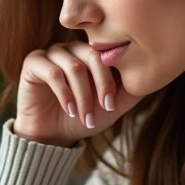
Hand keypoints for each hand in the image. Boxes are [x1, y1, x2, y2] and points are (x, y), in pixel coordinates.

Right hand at [12, 40, 141, 146]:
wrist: (52, 136)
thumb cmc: (82, 118)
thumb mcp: (111, 107)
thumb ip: (130, 92)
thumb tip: (152, 76)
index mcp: (90, 54)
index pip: (107, 55)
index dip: (111, 79)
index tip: (112, 104)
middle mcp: (71, 49)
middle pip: (92, 56)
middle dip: (100, 85)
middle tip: (103, 108)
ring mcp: (51, 53)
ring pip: (73, 67)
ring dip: (82, 95)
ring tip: (84, 115)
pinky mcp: (33, 62)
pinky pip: (53, 73)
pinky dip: (64, 94)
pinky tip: (69, 110)